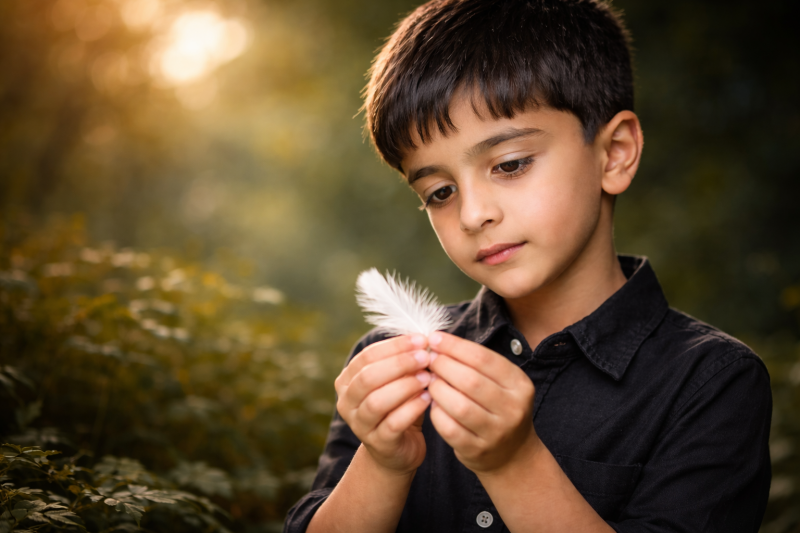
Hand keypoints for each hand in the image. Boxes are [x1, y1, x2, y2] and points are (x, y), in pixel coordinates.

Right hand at [334, 335, 432, 473]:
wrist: (397, 451)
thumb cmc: (398, 407)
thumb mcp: (396, 381)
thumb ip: (402, 362)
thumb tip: (423, 338)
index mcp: (348, 381)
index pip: (367, 356)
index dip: (395, 346)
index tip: (421, 339)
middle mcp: (347, 402)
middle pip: (368, 377)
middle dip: (399, 364)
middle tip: (426, 357)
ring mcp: (360, 425)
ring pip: (376, 401)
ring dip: (405, 386)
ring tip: (428, 378)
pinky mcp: (378, 443)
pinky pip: (393, 423)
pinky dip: (412, 408)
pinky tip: (428, 398)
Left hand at [427, 331, 537, 473]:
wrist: (513, 455)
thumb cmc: (499, 408)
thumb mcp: (501, 384)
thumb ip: (476, 364)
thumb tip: (440, 342)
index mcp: (519, 384)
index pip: (484, 358)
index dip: (455, 346)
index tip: (434, 338)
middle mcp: (512, 408)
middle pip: (470, 380)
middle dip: (443, 365)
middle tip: (429, 359)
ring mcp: (496, 432)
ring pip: (459, 405)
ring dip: (438, 388)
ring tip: (429, 380)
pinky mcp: (478, 450)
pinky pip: (449, 428)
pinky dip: (436, 412)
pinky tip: (432, 403)